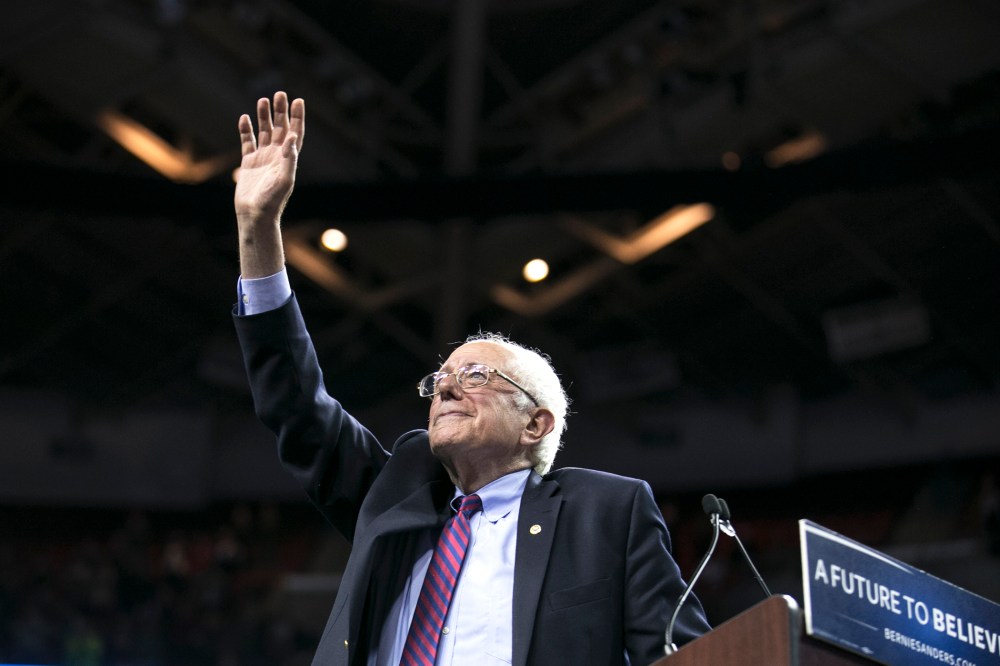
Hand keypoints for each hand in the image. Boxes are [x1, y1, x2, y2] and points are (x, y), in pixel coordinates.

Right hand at [234, 91, 304, 224]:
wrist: (255, 215)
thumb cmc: (272, 200)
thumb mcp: (284, 179)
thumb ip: (289, 158)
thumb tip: (291, 137)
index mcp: (288, 159)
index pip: (295, 133)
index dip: (298, 117)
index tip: (298, 100)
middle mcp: (277, 156)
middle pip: (280, 128)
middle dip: (281, 112)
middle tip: (279, 93)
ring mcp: (263, 159)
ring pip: (264, 132)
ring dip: (264, 117)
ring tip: (262, 100)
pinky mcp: (249, 163)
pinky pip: (247, 143)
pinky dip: (246, 131)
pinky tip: (244, 118)